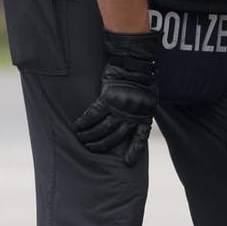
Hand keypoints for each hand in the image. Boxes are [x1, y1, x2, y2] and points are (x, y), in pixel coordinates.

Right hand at [74, 31, 158, 165]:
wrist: (135, 62)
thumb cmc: (143, 78)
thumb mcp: (149, 98)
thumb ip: (141, 111)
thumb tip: (132, 121)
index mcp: (144, 116)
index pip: (140, 138)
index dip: (134, 151)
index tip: (128, 163)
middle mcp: (132, 115)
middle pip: (115, 137)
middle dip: (102, 145)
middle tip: (91, 148)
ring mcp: (119, 107)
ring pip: (102, 128)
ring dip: (90, 136)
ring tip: (81, 139)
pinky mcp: (107, 98)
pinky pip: (94, 114)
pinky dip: (85, 121)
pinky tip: (77, 126)